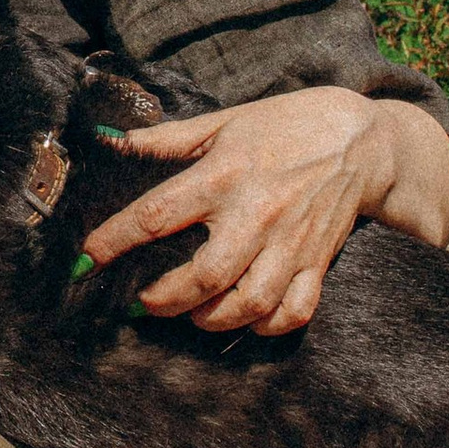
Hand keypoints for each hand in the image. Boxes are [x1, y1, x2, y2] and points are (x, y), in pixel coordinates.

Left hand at [81, 87, 448, 336]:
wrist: (362, 138)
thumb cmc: (286, 124)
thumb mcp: (224, 121)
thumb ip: (169, 139)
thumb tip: (116, 143)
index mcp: (224, 174)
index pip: (157, 215)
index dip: (115, 240)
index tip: (87, 258)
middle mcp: (257, 213)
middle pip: (204, 277)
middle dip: (165, 299)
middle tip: (144, 302)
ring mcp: (291, 243)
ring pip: (248, 303)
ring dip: (212, 319)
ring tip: (192, 314)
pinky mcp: (318, 262)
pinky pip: (293, 311)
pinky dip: (266, 326)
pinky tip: (246, 320)